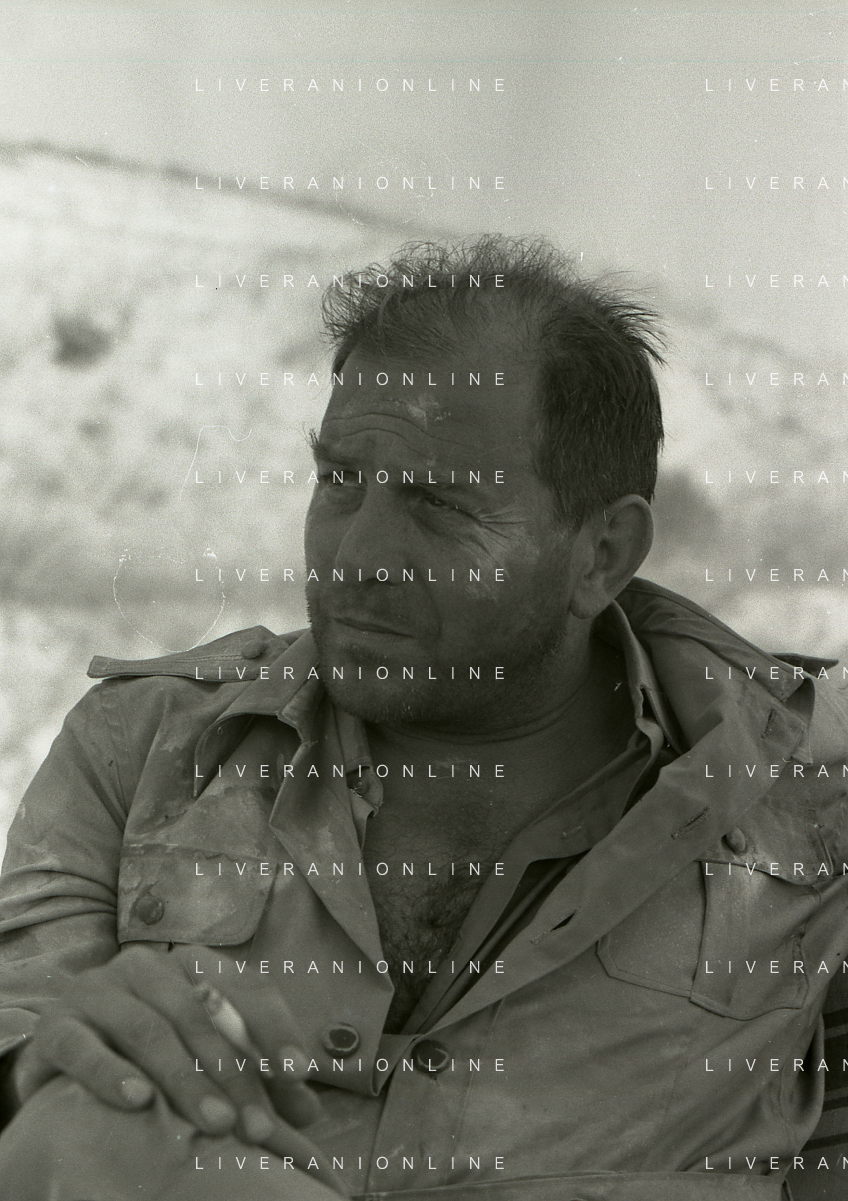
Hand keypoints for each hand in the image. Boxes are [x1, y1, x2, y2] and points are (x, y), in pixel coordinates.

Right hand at [13, 946, 341, 1188]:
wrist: (64, 1056)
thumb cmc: (150, 1055)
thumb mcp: (206, 1060)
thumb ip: (257, 1080)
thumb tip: (307, 1112)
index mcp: (192, 965)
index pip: (245, 988)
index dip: (275, 1029)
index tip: (298, 1073)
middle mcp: (146, 967)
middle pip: (201, 1015)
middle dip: (235, 1073)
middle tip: (257, 1127)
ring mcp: (97, 991)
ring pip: (150, 1030)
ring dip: (186, 1079)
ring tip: (217, 1123)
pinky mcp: (56, 1026)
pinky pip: (82, 1047)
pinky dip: (111, 1073)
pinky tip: (139, 1101)